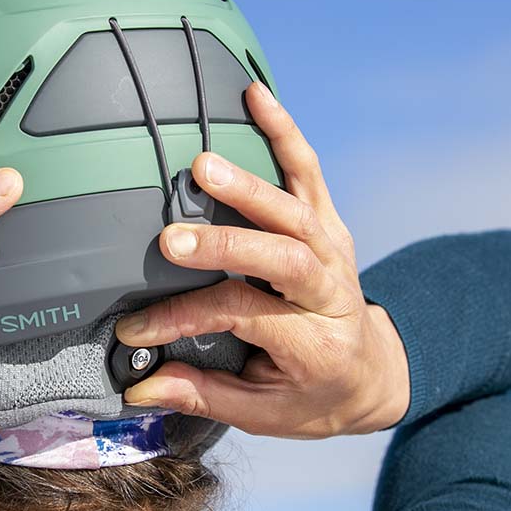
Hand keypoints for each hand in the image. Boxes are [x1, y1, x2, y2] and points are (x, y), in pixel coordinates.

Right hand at [115, 82, 409, 438]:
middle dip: (225, 245)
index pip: (243, 316)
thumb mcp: (265, 414)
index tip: (136, 327)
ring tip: (202, 166)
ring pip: (295, 211)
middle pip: (281, 258)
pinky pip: (310, 171)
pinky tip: (256, 96)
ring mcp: (334, 250)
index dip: (184, 318)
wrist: (373, 372)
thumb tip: (141, 388)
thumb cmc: (315, 395)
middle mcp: (331, 292)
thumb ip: (204, 394)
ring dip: (248, 187)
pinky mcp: (330, 223)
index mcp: (314, 343)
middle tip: (170, 239)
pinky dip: (285, 131)